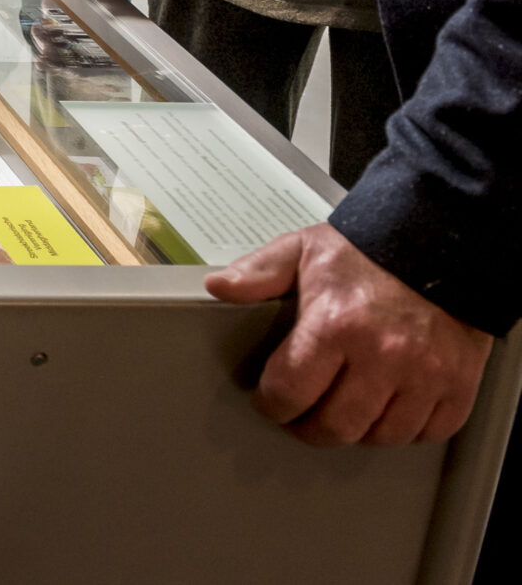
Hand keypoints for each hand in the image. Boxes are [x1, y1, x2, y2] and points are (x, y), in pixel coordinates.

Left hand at [207, 224, 493, 445]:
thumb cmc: (367, 251)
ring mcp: (425, 374)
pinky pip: (429, 432)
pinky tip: (389, 411)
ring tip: (344, 413)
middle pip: (336, 426)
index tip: (270, 402)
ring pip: (382, 437)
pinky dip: (407, 430)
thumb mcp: (302, 251)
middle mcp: (381, 356)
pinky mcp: (459, 384)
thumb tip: (218, 285)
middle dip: (310, 428)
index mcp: (335, 325)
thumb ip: (258, 272)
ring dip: (359, 432)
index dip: (273, 404)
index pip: (291, 391)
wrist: (440, 241)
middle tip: (303, 418)